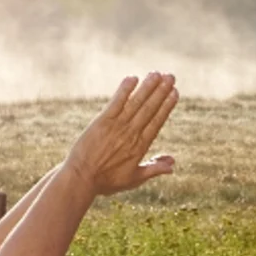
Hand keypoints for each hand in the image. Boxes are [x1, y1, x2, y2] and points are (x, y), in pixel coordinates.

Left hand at [61, 73, 178, 196]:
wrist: (81, 178)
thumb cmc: (106, 181)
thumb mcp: (134, 179)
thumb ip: (154, 169)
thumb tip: (173, 164)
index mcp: (140, 147)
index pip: (157, 122)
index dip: (166, 106)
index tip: (174, 93)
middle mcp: (131, 134)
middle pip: (149, 109)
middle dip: (161, 92)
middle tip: (171, 77)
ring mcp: (116, 126)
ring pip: (136, 103)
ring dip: (147, 87)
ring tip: (158, 74)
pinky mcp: (102, 121)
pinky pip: (116, 102)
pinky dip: (124, 90)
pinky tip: (133, 78)